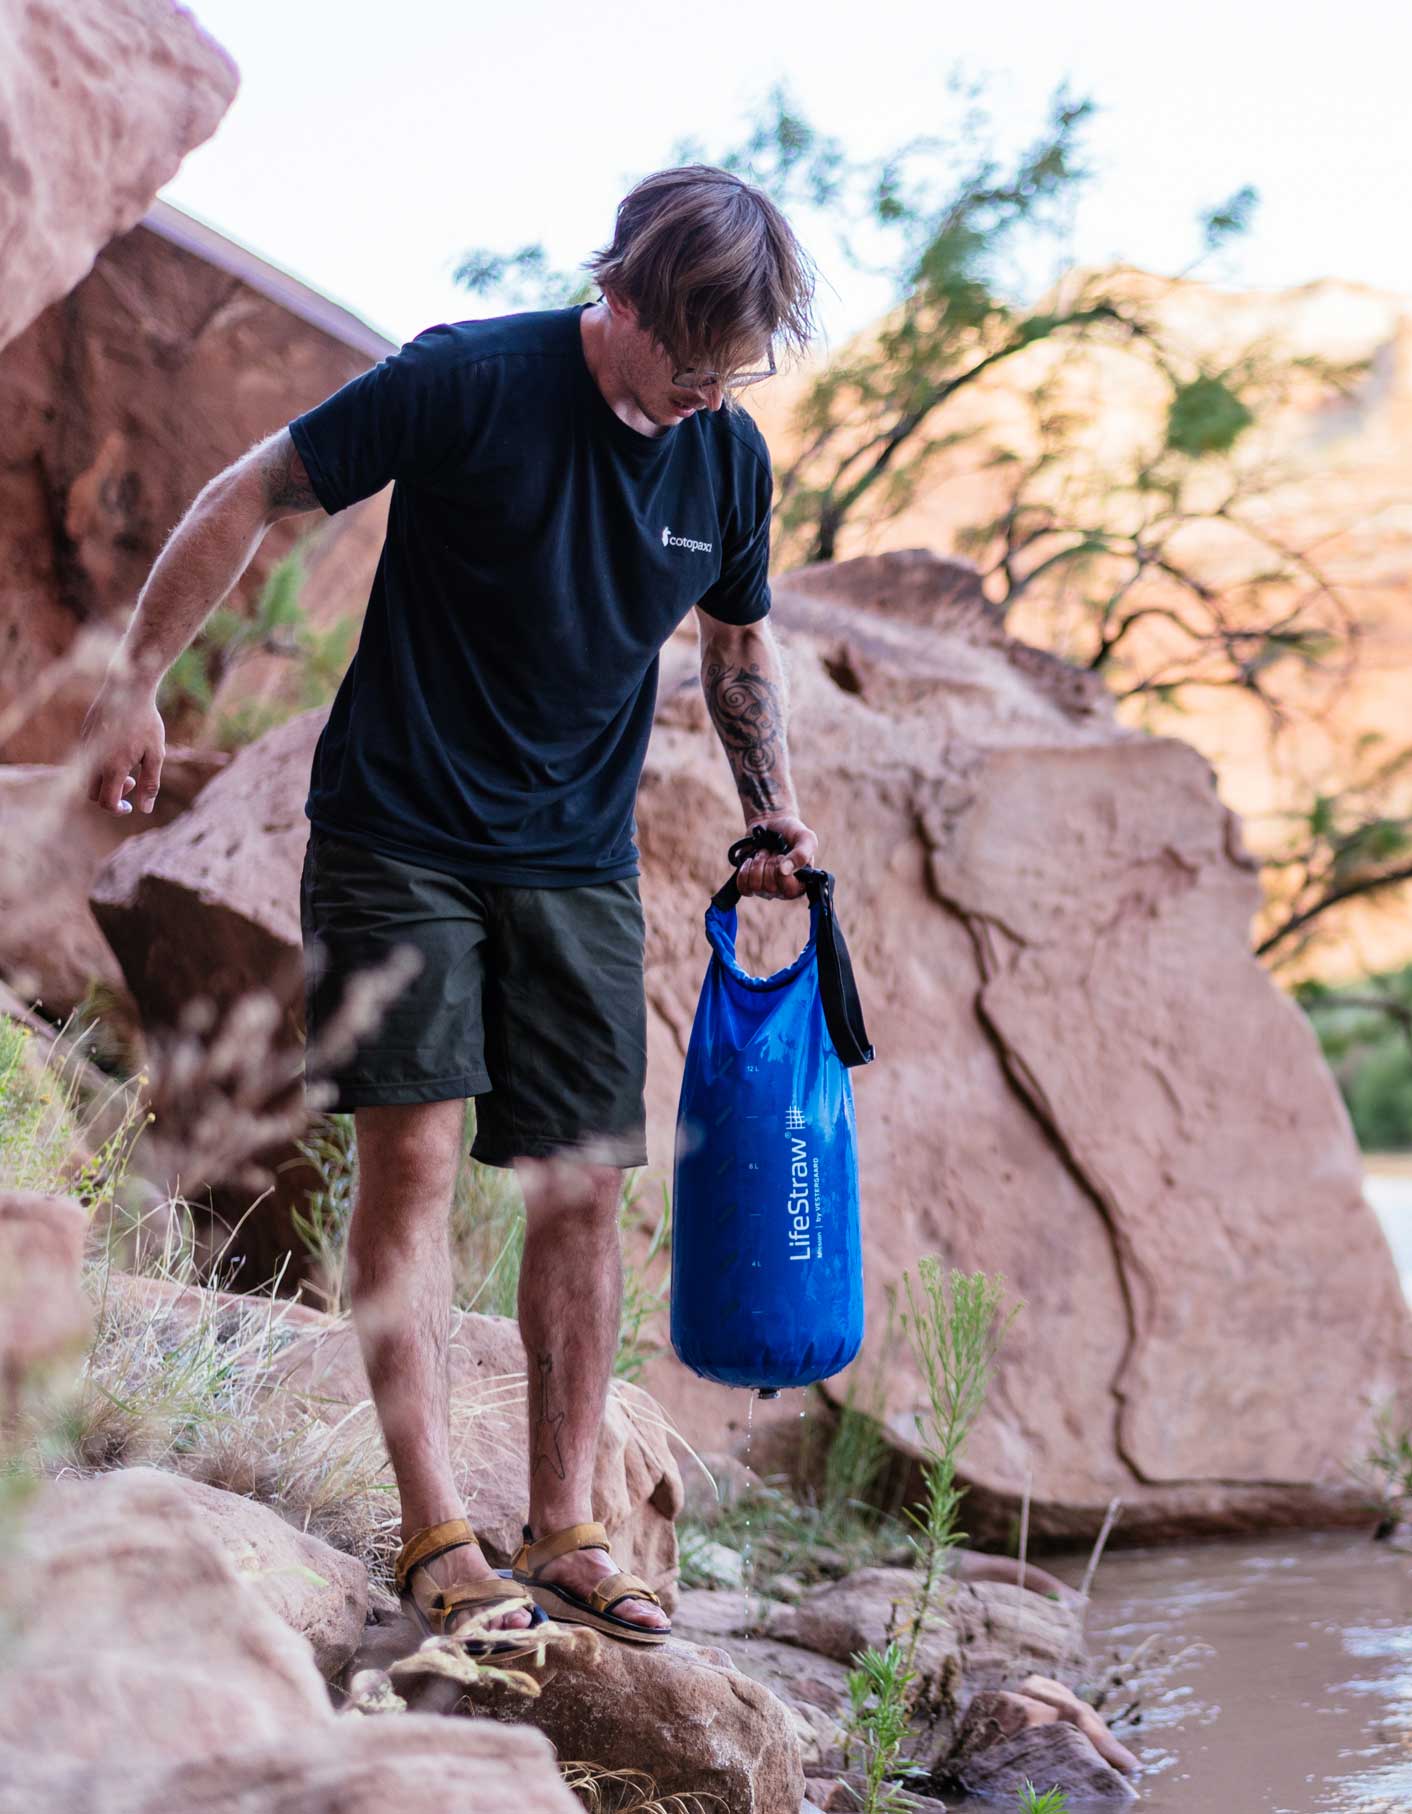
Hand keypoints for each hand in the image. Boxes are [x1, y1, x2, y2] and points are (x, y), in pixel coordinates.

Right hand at [79, 676, 165, 815]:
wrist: (128, 689)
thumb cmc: (146, 722)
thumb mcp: (155, 754)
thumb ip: (150, 783)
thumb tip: (145, 809)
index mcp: (113, 767)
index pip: (106, 802)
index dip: (118, 809)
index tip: (130, 806)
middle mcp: (94, 759)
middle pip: (93, 793)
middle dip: (110, 795)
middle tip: (131, 780)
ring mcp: (85, 747)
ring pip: (87, 778)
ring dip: (103, 781)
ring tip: (126, 765)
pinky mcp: (83, 735)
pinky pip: (86, 759)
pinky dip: (98, 764)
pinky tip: (117, 749)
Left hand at [736, 812, 818, 902]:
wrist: (771, 824)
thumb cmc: (792, 832)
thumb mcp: (806, 838)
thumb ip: (802, 854)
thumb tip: (784, 871)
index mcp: (800, 884)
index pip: (790, 891)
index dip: (782, 873)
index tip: (782, 856)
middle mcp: (783, 891)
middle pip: (770, 887)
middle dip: (770, 863)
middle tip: (774, 851)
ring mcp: (764, 889)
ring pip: (755, 886)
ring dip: (758, 864)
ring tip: (764, 853)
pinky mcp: (749, 883)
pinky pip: (742, 887)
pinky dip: (744, 869)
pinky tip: (751, 859)